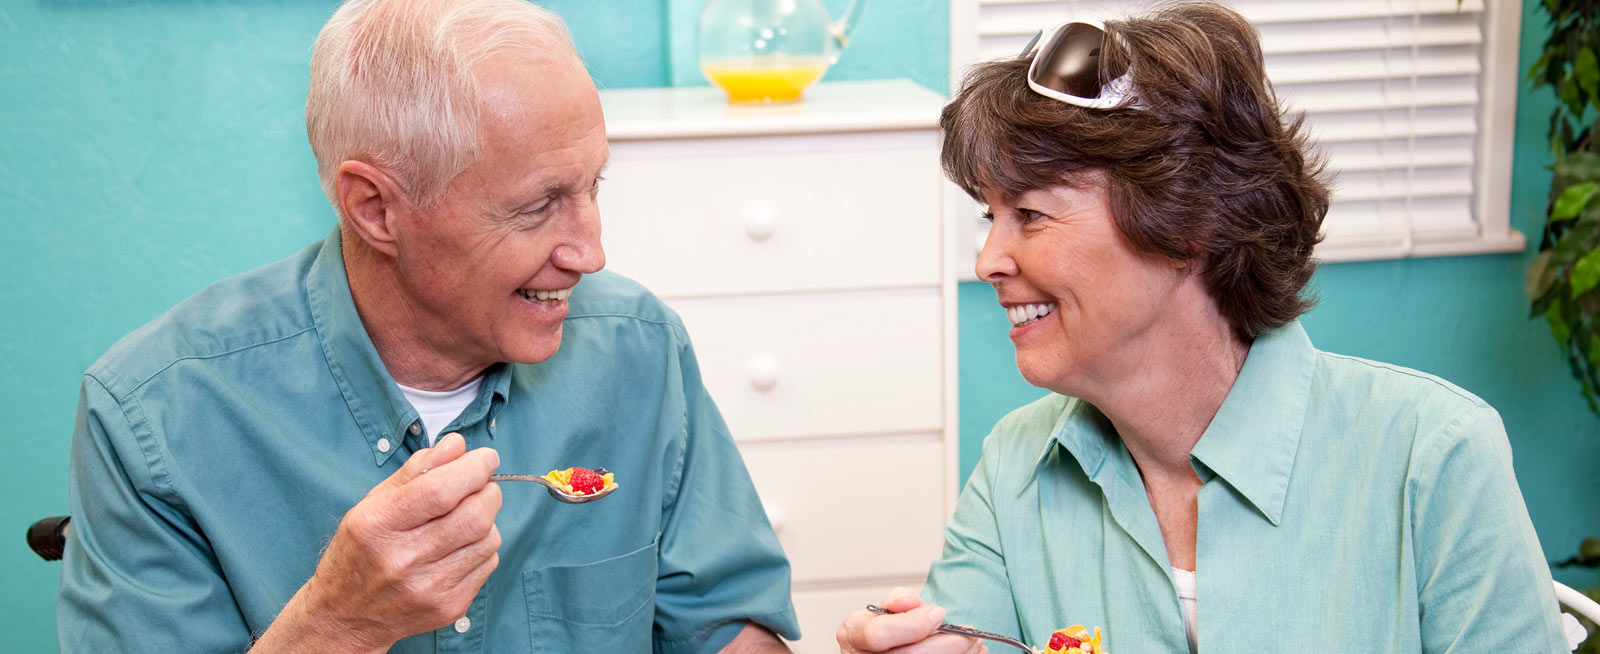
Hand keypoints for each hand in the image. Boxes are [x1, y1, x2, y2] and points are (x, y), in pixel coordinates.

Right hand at [253, 433, 501, 652]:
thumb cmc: (359, 553)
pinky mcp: (450, 606)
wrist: (346, 617)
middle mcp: (403, 560)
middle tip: (480, 485)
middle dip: (487, 491)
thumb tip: (457, 445)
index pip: (440, 492)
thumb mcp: (372, 504)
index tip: (486, 457)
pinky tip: (460, 546)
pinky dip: (483, 546)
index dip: (473, 469)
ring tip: (463, 517)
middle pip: (474, 516)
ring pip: (488, 539)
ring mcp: (429, 588)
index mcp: (378, 526)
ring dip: (487, 519)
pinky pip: (488, 563)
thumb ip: (416, 471)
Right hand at [837, 588, 984, 653]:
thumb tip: (908, 601)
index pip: (879, 634)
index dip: (913, 624)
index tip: (939, 614)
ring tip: (974, 645)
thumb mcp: (886, 609)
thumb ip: (899, 600)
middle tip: (970, 634)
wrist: (887, 648)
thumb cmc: (887, 629)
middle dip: (947, 644)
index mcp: (852, 635)